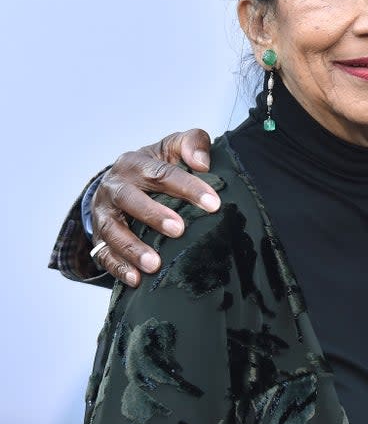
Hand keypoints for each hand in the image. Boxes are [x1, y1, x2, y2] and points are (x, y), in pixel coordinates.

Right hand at [91, 129, 217, 286]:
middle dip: (153, 215)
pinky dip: (118, 267)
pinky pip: (102, 253)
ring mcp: (103, 212)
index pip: (161, 173)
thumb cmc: (156, 165)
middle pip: (130, 200)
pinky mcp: (98, 235)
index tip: (213, 203)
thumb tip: (203, 163)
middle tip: (179, 230)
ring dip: (132, 248)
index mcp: (135, 163)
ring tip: (154, 264)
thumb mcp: (174, 147)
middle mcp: (114, 186)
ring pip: (112, 230)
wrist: (122, 180)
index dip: (188, 187)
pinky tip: (135, 280)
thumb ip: (192, 143)